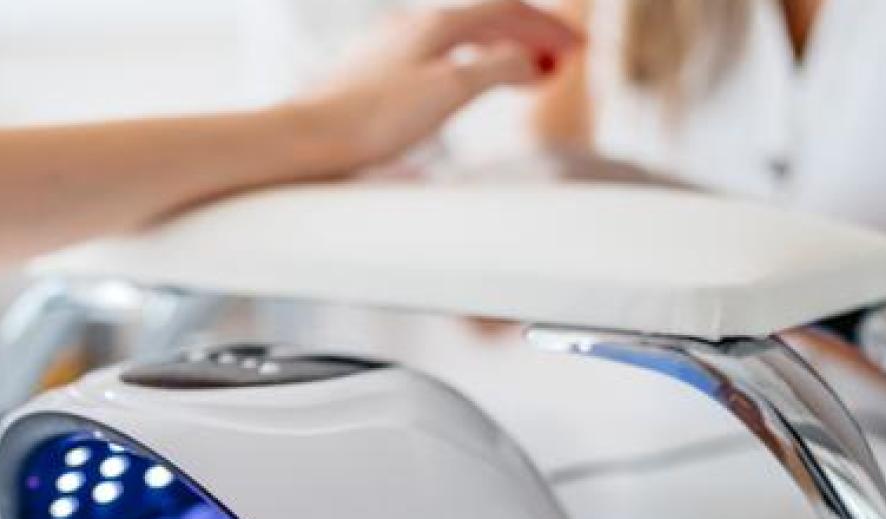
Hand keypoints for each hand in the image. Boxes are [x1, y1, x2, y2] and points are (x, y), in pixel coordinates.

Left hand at [297, 0, 584, 171]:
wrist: (307, 138)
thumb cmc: (373, 118)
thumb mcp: (451, 90)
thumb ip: (498, 68)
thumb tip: (529, 60)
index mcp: (437, 24)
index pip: (507, 11)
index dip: (548, 28)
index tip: (578, 50)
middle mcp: (413, 27)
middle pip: (486, 20)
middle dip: (529, 37)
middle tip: (561, 62)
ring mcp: (391, 48)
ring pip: (461, 39)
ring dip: (500, 52)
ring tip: (525, 76)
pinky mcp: (374, 74)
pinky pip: (437, 58)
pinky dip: (469, 66)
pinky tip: (466, 86)